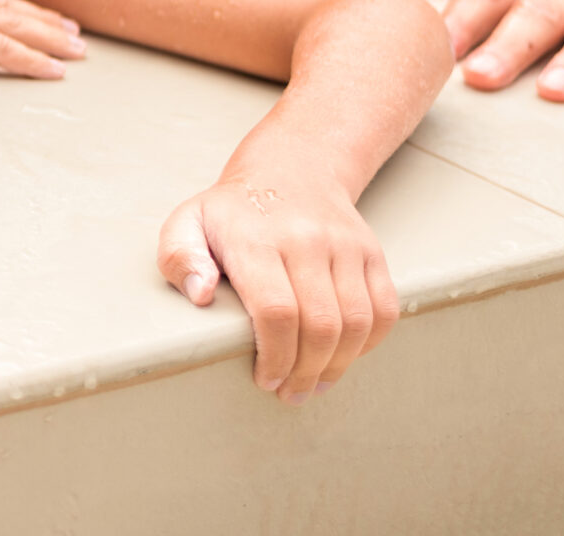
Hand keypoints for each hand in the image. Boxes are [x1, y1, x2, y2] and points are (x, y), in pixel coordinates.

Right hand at [0, 0, 84, 77]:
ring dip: (51, 40)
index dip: (12, 5)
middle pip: (8, 6)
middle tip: (74, 33)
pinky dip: (33, 60)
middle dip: (44, 19)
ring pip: (17, 25)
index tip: (35, 13)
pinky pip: (4, 49)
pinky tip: (55, 73)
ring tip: (79, 53)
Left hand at [157, 177, 397, 402]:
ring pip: (356, 322)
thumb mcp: (187, 223)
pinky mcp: (372, 253)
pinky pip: (384, 310)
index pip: (276, 312)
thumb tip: (201, 295)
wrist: (290, 170)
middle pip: (320, 325)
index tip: (264, 378)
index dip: (274, 355)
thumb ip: (180, 257)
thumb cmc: (233, 211)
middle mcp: (307, 240)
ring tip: (316, 384)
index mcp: (257, 240)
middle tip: (290, 393)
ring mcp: (345, 246)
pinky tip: (343, 358)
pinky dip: (367, 343)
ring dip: (338, 365)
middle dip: (306, 371)